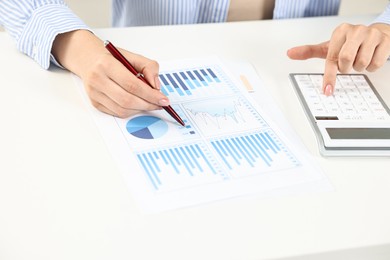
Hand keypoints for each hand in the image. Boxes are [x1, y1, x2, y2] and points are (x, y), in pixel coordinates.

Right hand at [52, 30, 168, 117]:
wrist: (88, 59)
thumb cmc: (111, 58)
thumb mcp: (132, 56)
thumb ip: (149, 67)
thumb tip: (156, 86)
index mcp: (106, 65)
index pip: (132, 84)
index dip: (150, 94)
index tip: (163, 99)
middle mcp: (97, 79)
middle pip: (127, 100)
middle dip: (147, 104)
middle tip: (159, 104)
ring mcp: (94, 93)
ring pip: (122, 109)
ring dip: (140, 109)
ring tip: (150, 104)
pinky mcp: (95, 103)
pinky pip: (116, 112)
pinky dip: (131, 111)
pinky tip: (138, 105)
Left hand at [287, 23, 389, 95]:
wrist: (378, 33)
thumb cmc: (349, 43)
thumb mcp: (329, 47)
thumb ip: (309, 51)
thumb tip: (289, 53)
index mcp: (340, 32)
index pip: (330, 58)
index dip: (329, 76)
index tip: (327, 91)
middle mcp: (355, 31)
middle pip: (346, 61)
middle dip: (346, 68)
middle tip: (348, 64)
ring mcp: (371, 35)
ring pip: (362, 64)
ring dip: (359, 67)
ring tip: (359, 58)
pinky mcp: (385, 41)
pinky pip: (376, 64)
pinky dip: (372, 67)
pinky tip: (371, 58)